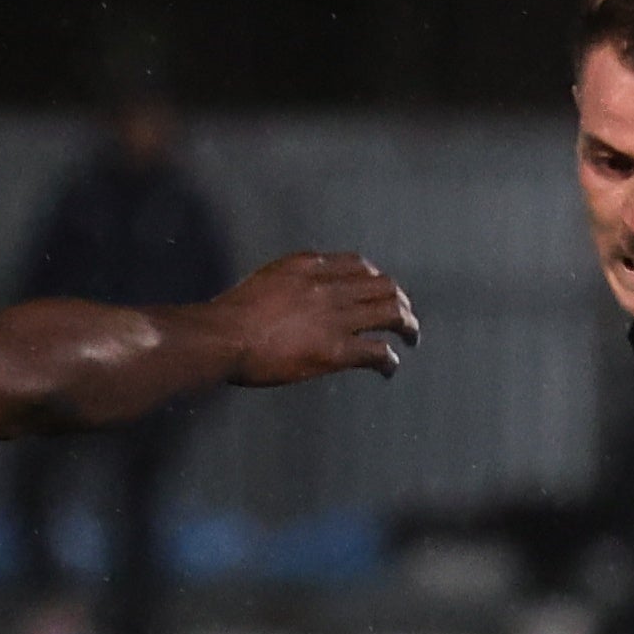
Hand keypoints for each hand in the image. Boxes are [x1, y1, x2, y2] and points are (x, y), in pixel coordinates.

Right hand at [214, 253, 418, 387]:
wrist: (222, 335)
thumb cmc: (229, 316)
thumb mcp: (262, 283)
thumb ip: (285, 285)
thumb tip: (290, 302)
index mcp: (309, 266)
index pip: (357, 264)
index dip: (375, 278)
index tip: (379, 288)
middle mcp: (329, 286)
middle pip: (383, 285)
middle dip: (399, 299)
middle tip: (404, 315)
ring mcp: (336, 317)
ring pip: (391, 313)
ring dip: (407, 325)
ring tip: (411, 338)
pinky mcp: (336, 350)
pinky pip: (377, 351)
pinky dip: (389, 361)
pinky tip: (389, 369)